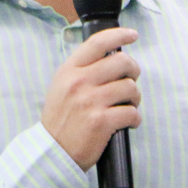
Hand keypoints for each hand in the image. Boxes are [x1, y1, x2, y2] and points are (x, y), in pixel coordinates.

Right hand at [42, 27, 140, 170]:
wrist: (52, 152)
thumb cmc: (61, 119)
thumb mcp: (62, 86)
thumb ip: (82, 70)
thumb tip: (111, 56)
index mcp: (69, 70)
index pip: (97, 43)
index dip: (119, 35)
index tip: (132, 35)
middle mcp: (79, 82)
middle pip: (121, 62)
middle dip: (133, 71)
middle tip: (131, 81)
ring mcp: (90, 101)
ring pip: (130, 87)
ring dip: (135, 98)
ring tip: (128, 106)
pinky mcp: (101, 122)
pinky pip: (131, 112)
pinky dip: (134, 118)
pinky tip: (128, 122)